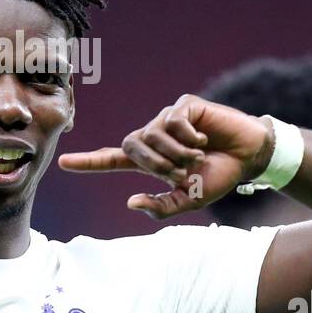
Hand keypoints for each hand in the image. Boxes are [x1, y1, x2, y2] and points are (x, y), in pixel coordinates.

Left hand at [57, 94, 274, 218]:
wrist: (248, 157)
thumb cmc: (218, 177)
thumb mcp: (190, 199)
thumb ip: (162, 206)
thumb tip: (131, 202)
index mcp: (151, 160)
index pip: (112, 159)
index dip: (88, 162)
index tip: (62, 163)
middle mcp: (154, 136)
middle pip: (131, 146)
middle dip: (155, 164)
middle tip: (181, 172)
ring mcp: (167, 119)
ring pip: (152, 134)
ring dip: (176, 152)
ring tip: (198, 156)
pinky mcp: (185, 106)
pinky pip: (173, 120)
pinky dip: (188, 136)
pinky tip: (203, 137)